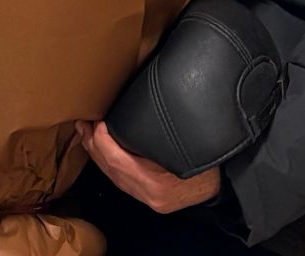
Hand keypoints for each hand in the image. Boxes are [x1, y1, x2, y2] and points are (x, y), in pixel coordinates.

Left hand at [78, 121, 219, 213]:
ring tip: (87, 135)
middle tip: (83, 125)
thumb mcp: (191, 144)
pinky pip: (121, 181)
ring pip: (113, 177)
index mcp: (156, 182)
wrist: (221, 189)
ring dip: (98, 155)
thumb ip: (164, 132)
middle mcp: (148, 194)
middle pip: (111, 170)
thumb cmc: (210, 162)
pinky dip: (109, 165)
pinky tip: (102, 152)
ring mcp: (147, 198)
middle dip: (94, 146)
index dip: (103, 141)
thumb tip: (150, 105)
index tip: (98, 122)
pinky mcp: (147, 197)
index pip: (119, 162)